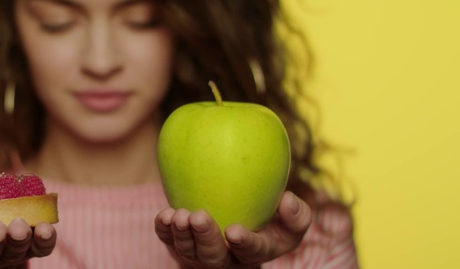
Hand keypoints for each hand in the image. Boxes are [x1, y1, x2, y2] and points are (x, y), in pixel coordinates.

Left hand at [154, 191, 311, 267]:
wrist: (237, 219)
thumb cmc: (270, 219)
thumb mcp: (290, 222)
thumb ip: (296, 215)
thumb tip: (287, 199)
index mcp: (255, 253)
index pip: (251, 253)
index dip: (243, 244)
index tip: (234, 230)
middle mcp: (226, 259)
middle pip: (213, 257)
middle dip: (205, 238)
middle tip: (199, 217)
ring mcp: (200, 254)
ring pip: (188, 251)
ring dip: (182, 234)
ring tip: (180, 215)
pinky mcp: (180, 244)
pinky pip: (168, 240)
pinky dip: (163, 230)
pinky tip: (165, 216)